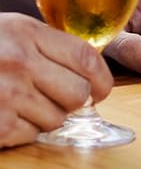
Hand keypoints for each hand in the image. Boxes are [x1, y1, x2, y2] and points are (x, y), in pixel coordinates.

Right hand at [0, 13, 111, 146]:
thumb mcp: (7, 32)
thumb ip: (45, 46)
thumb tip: (89, 71)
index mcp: (25, 32)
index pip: (86, 57)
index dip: (102, 78)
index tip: (101, 90)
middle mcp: (17, 61)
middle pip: (78, 92)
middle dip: (72, 101)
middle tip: (55, 99)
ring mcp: (5, 94)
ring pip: (57, 118)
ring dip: (46, 117)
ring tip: (22, 106)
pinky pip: (30, 135)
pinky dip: (23, 132)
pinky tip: (7, 118)